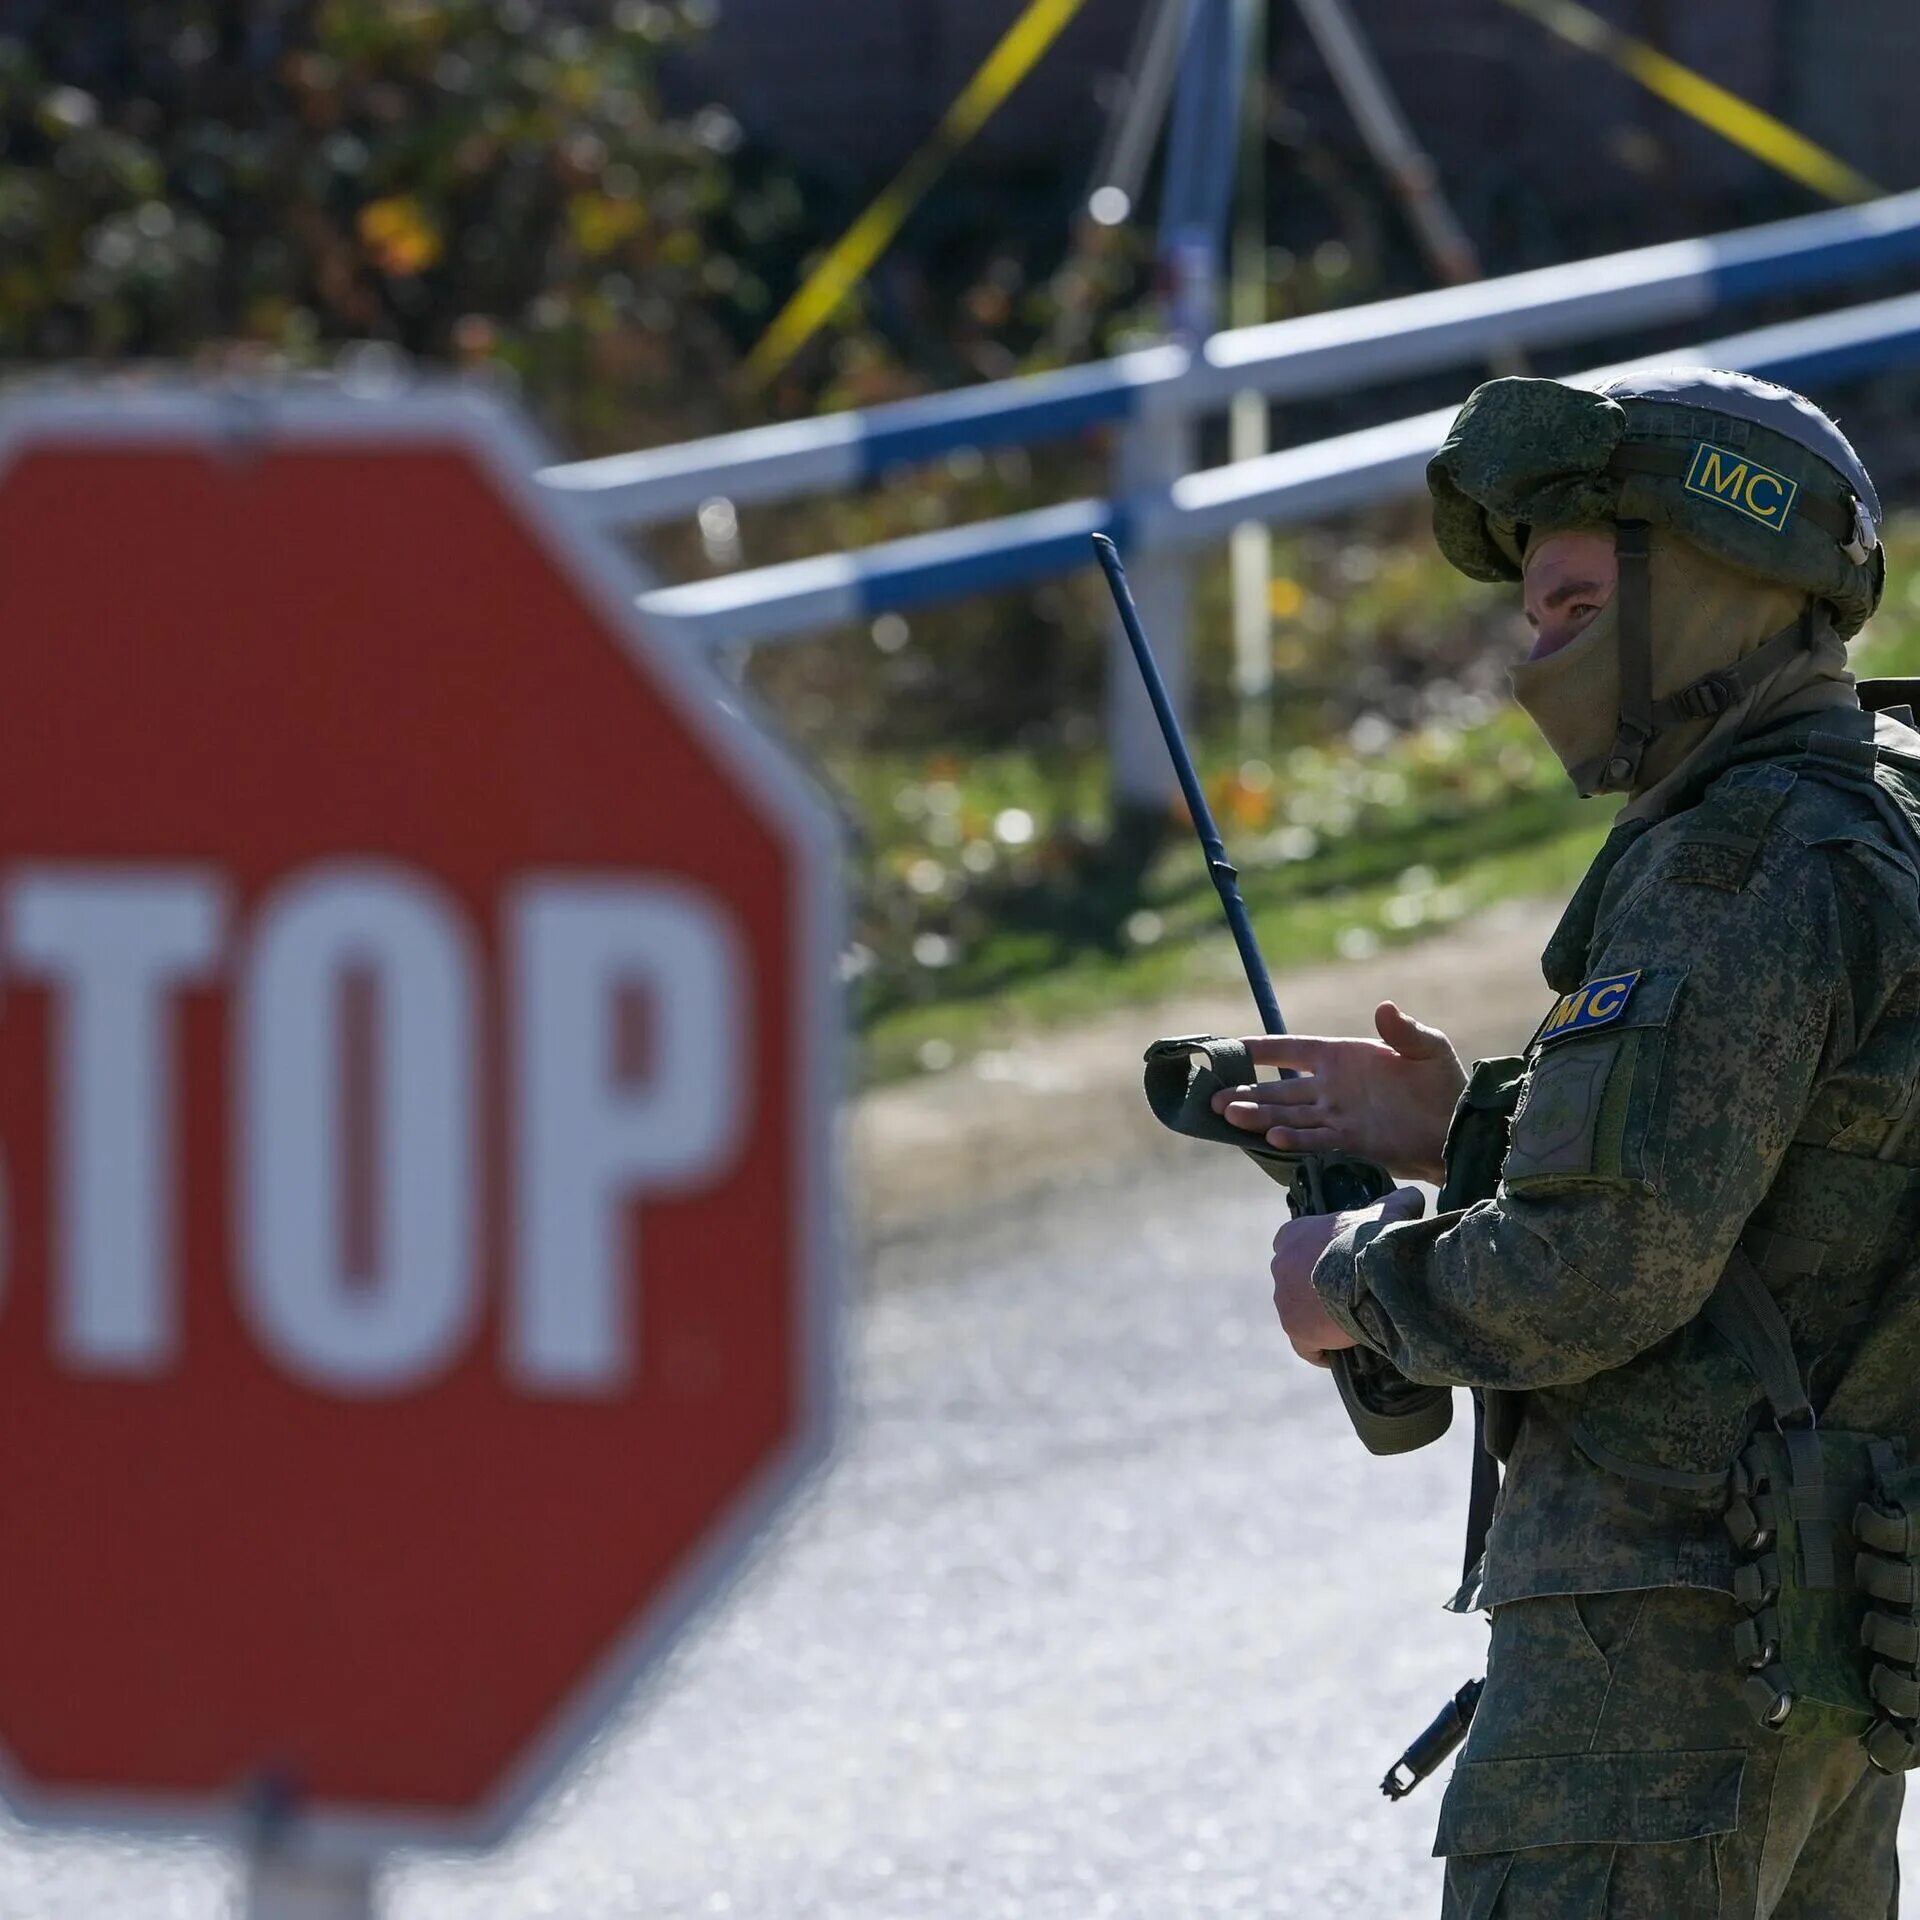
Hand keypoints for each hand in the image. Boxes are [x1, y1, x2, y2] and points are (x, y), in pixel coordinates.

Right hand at [1210, 1002, 1465, 1183]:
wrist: (1457, 1131)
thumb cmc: (1444, 1084)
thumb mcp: (1429, 1050)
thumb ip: (1405, 1031)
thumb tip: (1385, 1007)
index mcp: (1342, 1057)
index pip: (1291, 1049)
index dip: (1261, 1049)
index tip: (1228, 1048)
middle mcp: (1331, 1087)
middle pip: (1279, 1088)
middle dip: (1247, 1091)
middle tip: (1215, 1096)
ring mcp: (1335, 1116)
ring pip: (1287, 1115)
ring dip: (1259, 1115)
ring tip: (1229, 1115)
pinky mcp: (1346, 1143)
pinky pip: (1312, 1140)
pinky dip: (1292, 1139)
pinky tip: (1270, 1137)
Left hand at [1270, 1187, 1425, 1366]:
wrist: (1370, 1272)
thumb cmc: (1376, 1238)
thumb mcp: (1387, 1213)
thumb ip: (1395, 1203)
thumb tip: (1413, 1196)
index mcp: (1292, 1234)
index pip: (1294, 1246)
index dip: (1316, 1259)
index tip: (1338, 1270)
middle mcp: (1280, 1264)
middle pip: (1295, 1282)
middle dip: (1315, 1290)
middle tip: (1350, 1299)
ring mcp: (1283, 1298)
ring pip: (1299, 1313)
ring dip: (1319, 1319)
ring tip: (1351, 1324)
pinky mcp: (1294, 1328)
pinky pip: (1305, 1346)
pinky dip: (1321, 1350)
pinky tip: (1342, 1352)